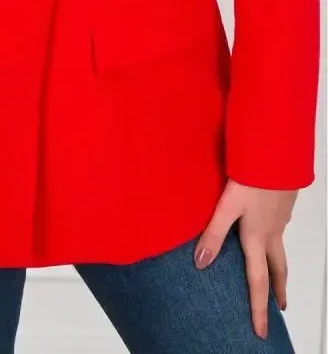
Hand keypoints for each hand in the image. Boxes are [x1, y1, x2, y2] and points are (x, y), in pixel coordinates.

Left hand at [194, 178, 296, 339]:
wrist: (275, 153)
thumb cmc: (251, 177)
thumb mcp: (227, 206)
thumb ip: (213, 233)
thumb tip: (200, 264)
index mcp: (257, 237)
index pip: (257, 281)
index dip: (258, 308)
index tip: (261, 331)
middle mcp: (272, 231)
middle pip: (277, 268)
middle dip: (277, 290)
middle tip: (279, 306)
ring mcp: (280, 217)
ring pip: (280, 248)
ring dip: (279, 265)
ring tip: (275, 273)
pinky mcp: (282, 202)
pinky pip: (280, 227)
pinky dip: (276, 238)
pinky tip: (267, 227)